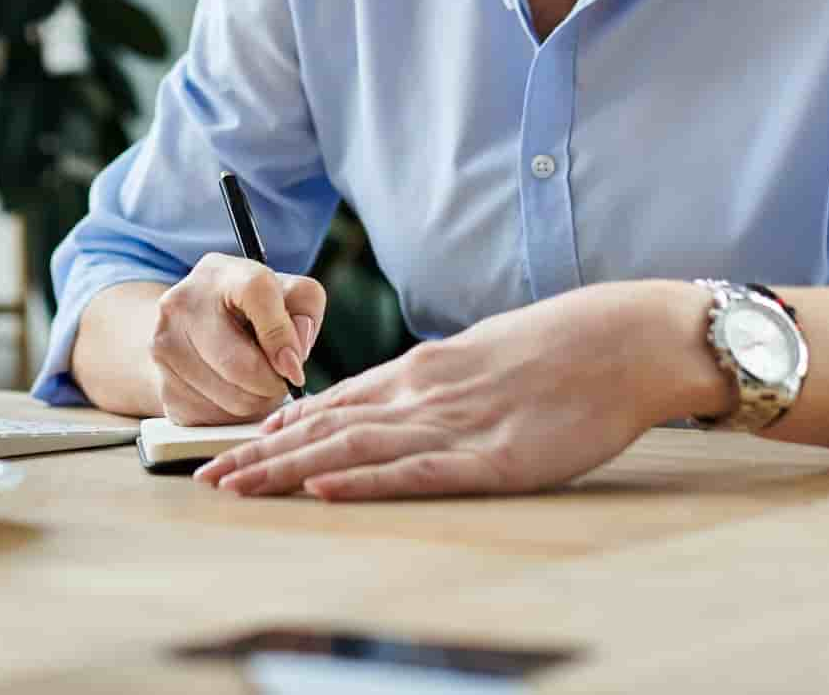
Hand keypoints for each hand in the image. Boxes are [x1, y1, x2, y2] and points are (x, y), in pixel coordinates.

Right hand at [150, 253, 326, 423]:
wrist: (187, 328)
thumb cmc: (247, 310)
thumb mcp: (284, 293)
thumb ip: (304, 308)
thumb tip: (293, 355)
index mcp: (220, 273)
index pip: (257, 293)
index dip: (282, 336)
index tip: (294, 367)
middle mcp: (183, 304)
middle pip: (242, 365)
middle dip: (273, 382)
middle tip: (279, 379)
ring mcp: (165, 347)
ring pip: (233, 400)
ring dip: (257, 401)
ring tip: (255, 383)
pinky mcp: (165, 388)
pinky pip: (215, 419)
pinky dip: (234, 415)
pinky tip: (232, 393)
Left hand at [194, 281, 719, 498]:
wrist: (621, 341)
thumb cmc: (562, 351)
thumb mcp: (482, 358)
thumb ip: (437, 383)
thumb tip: (399, 403)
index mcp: (423, 370)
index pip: (333, 402)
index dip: (279, 427)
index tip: (237, 446)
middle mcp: (423, 392)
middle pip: (324, 426)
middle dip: (260, 453)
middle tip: (207, 476)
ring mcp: (453, 424)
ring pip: (351, 448)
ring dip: (286, 469)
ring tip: (238, 487)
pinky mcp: (491, 459)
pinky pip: (414, 473)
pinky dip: (362, 481)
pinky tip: (321, 487)